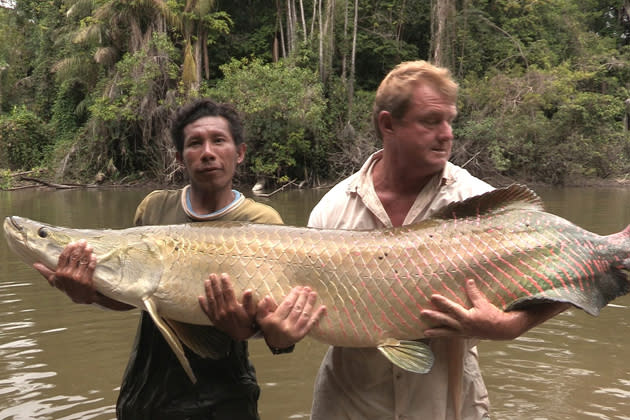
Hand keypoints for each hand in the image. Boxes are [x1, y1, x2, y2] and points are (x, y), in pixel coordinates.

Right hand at [33, 240, 97, 303]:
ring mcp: (77, 277)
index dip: (68, 249)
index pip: (63, 257)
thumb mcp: (54, 281)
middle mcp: (68, 274)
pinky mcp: (87, 280)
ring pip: (83, 261)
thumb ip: (45, 272)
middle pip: (74, 257)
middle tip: (83, 241)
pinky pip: (90, 268)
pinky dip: (92, 261)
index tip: (72, 243)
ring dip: (87, 252)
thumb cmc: (67, 287)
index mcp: (59, 273)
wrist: (80, 298)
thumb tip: (35, 264)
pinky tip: (93, 255)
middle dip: (79, 248)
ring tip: (89, 246)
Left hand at [198, 273, 256, 340]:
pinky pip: (206, 311)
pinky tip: (200, 297)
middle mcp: (223, 311)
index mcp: (233, 307)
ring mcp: (217, 316)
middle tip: (212, 275)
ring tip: (206, 282)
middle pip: (218, 294)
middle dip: (215, 283)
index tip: (224, 275)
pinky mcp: (213, 320)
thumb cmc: (247, 322)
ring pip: (211, 300)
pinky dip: (202, 304)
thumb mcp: (251, 312)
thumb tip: (248, 290)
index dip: (225, 282)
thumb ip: (248, 301)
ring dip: (208, 290)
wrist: (241, 335)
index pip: (228, 291)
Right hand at [256, 286, 325, 349]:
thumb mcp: (261, 317)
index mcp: (275, 321)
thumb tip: (268, 297)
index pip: (287, 305)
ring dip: (310, 303)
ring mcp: (295, 332)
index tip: (298, 288)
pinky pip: (311, 324)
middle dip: (303, 297)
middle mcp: (285, 326)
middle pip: (297, 308)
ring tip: (313, 294)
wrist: (276, 343)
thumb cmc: (269, 326)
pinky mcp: (302, 335)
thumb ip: (262, 307)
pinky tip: (323, 308)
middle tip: (307, 288)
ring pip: (304, 315)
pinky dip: (317, 315)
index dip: (293, 295)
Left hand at [421, 279, 567, 339]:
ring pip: (446, 326)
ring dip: (434, 324)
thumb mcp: (507, 303)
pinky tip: (424, 332)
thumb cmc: (502, 314)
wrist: (503, 331)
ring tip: (421, 323)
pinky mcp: (461, 332)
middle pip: (454, 314)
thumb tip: (552, 293)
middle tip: (429, 302)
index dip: (472, 290)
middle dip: (441, 308)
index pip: (476, 299)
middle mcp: (471, 323)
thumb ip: (521, 294)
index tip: (468, 281)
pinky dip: (436, 332)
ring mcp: (464, 329)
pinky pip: (446, 333)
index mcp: (481, 313)